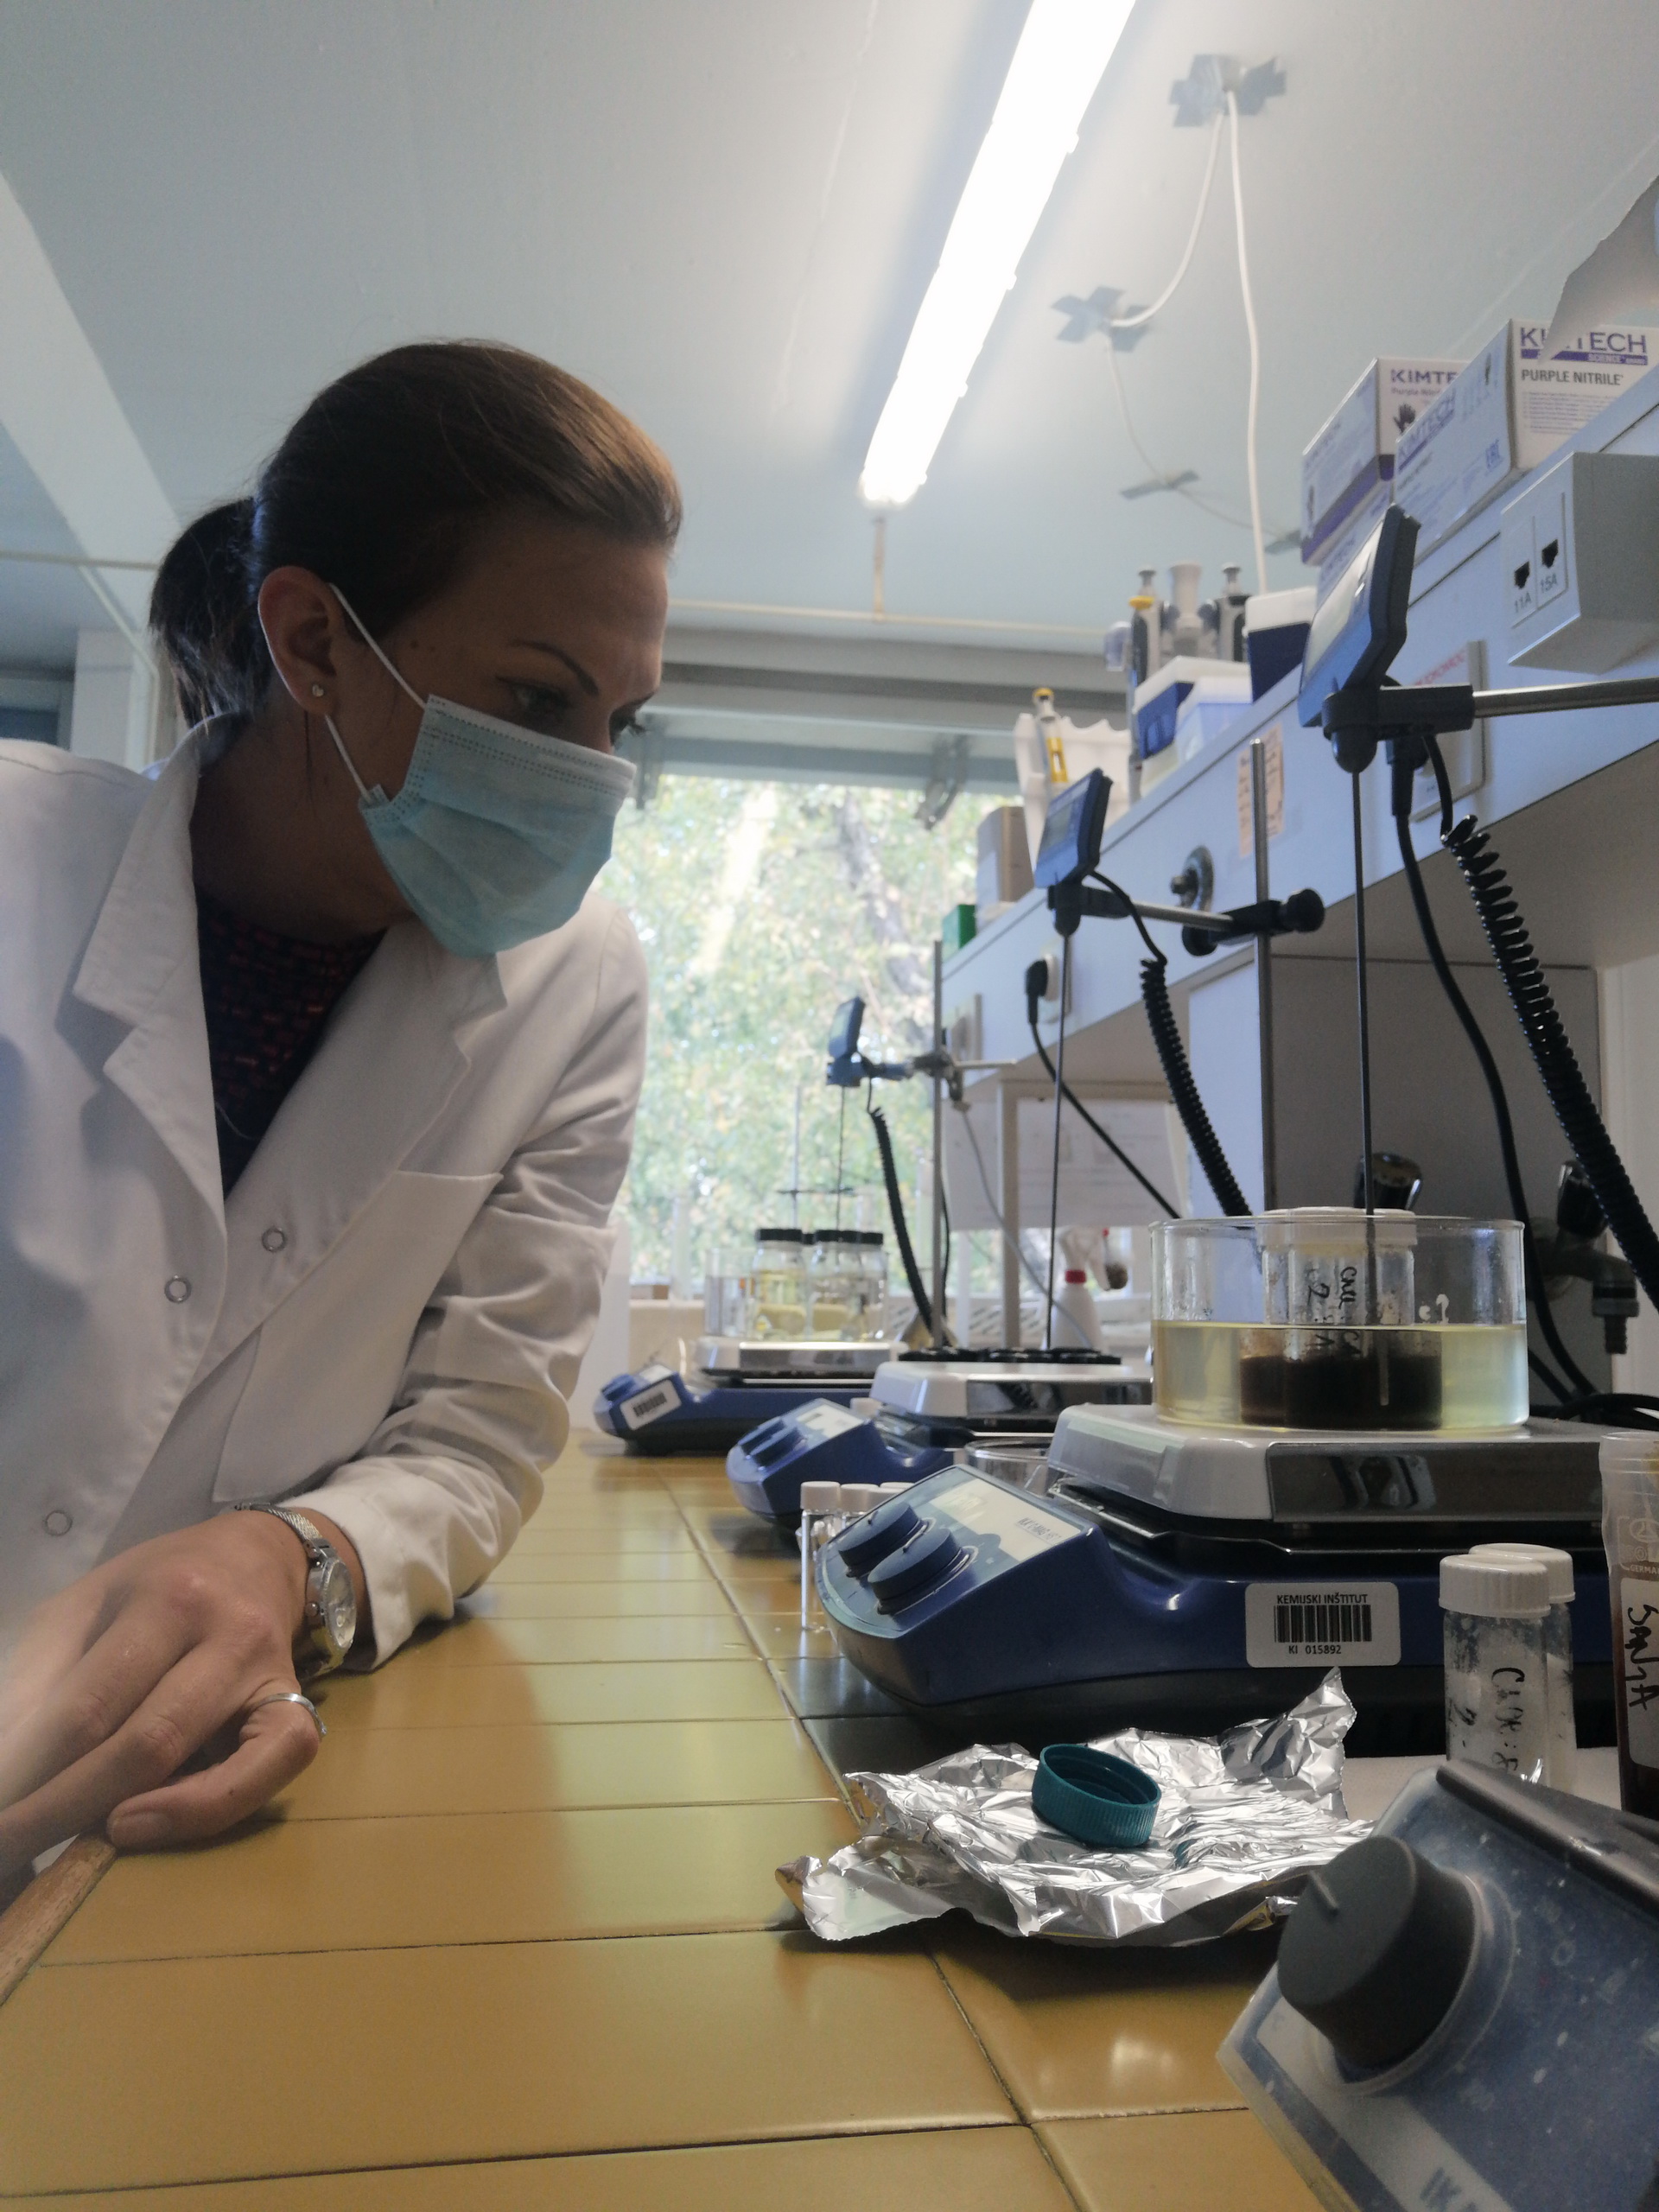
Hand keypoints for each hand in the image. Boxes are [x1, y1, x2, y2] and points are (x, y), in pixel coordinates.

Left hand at [0, 1509, 363, 1880]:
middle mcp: (225, 1631)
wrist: (255, 1558)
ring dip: (105, 1814)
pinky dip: (201, 1812)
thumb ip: (38, 1672)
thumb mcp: (87, 1604)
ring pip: (188, 1758)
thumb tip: (4, 1754)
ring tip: (50, 1847)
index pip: (87, 1703)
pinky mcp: (298, 1706)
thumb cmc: (157, 1586)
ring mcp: (267, 1672)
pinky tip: (136, 1827)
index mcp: (167, 1597)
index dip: (28, 1766)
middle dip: (56, 1807)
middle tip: (5, 1843)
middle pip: (137, 1741)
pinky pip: (268, 1768)